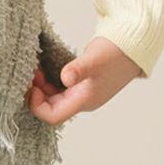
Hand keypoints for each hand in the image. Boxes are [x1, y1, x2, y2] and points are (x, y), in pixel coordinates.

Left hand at [24, 36, 144, 125]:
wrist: (133, 48)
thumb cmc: (115, 53)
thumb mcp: (94, 59)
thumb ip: (79, 68)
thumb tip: (65, 78)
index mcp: (83, 100)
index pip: (53, 116)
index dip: (37, 105)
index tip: (31, 86)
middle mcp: (82, 101)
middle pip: (51, 109)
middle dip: (36, 95)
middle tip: (30, 74)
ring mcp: (83, 93)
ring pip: (55, 99)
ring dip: (42, 88)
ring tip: (35, 70)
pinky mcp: (83, 84)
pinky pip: (61, 90)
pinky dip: (50, 82)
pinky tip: (45, 68)